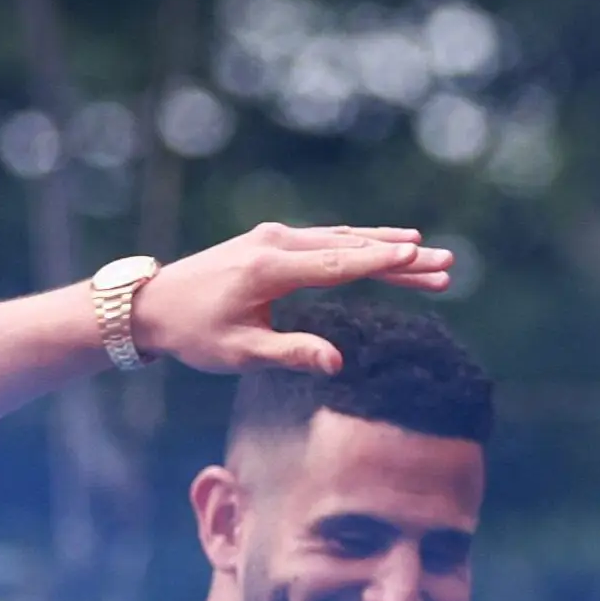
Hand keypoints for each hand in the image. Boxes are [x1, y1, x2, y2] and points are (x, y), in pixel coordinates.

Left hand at [132, 224, 455, 374]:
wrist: (153, 305)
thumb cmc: (194, 334)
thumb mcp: (239, 353)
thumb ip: (289, 354)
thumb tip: (336, 363)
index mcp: (270, 268)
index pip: (340, 264)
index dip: (383, 262)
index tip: (422, 258)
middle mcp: (276, 242)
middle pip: (351, 247)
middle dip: (400, 257)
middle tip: (447, 265)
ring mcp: (274, 237)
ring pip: (342, 240)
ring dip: (385, 248)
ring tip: (430, 257)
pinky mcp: (272, 241)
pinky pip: (326, 240)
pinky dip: (360, 244)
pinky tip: (388, 246)